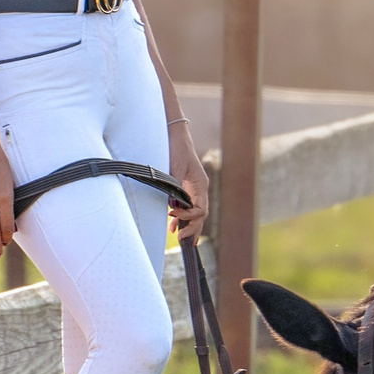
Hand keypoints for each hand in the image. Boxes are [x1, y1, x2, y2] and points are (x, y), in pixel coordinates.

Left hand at [166, 118, 207, 235]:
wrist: (174, 134)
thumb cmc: (176, 148)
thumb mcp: (174, 167)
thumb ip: (174, 186)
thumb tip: (173, 205)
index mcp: (201, 185)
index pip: (201, 209)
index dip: (188, 217)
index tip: (172, 216)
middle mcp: (200, 189)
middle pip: (201, 215)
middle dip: (193, 228)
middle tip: (182, 239)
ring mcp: (194, 189)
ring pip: (195, 213)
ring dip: (188, 225)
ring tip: (180, 237)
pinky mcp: (186, 187)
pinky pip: (188, 206)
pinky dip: (182, 217)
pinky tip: (173, 225)